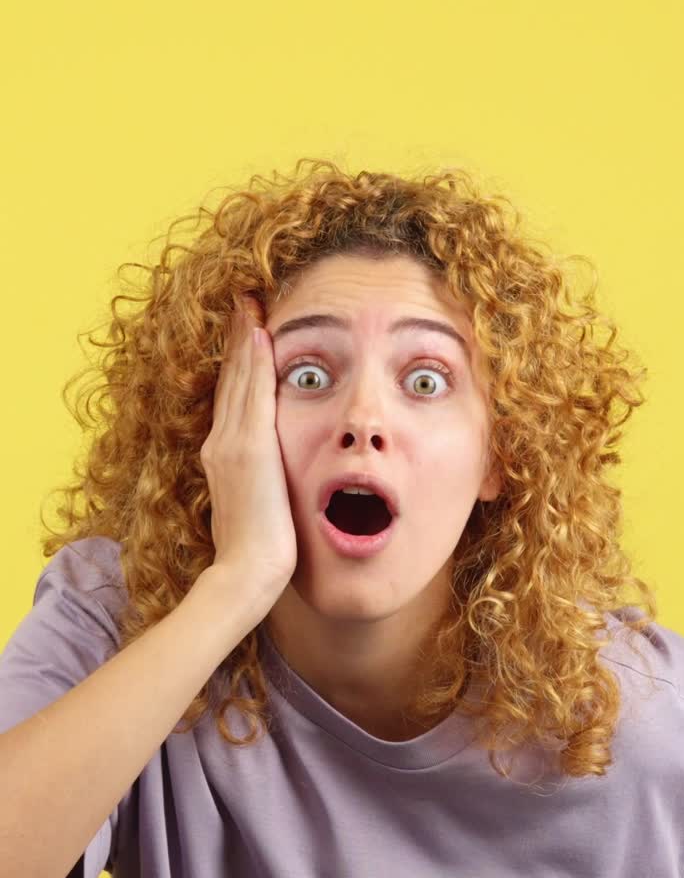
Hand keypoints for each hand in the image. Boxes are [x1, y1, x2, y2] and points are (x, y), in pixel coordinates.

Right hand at [200, 295, 297, 608]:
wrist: (246, 575)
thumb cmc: (259, 554)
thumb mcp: (256, 509)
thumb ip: (259, 486)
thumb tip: (270, 482)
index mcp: (223, 457)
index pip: (232, 399)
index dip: (238, 363)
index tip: (248, 333)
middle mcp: (220, 444)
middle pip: (230, 379)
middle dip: (238, 339)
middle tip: (245, 301)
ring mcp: (231, 444)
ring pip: (239, 378)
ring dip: (245, 338)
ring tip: (250, 303)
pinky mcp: (249, 448)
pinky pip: (253, 392)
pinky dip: (255, 361)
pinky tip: (261, 333)